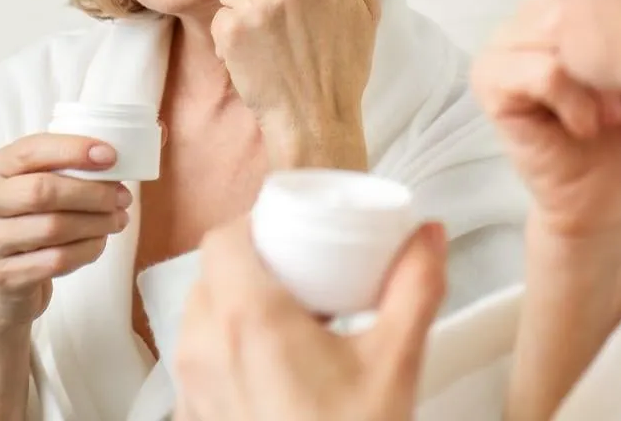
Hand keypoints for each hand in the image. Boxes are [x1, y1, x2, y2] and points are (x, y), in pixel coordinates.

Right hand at [0, 135, 130, 331]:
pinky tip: (99, 243)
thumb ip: (88, 160)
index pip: (32, 150)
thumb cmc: (35, 221)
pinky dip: (87, 250)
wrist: (0, 286)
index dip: (74, 150)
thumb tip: (158, 132)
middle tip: (124, 197)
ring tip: (118, 220)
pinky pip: (56, 260)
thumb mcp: (48, 184)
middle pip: (44, 191)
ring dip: (97, 223)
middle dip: (93, 193)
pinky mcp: (2, 275)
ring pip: (53, 227)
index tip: (112, 156)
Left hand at [175, 218, 446, 420]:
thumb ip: (415, 288)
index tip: (292, 222)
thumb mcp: (396, 362)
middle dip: (257, 258)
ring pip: (200, 314)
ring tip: (292, 309)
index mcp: (249, 322)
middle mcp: (206, 349)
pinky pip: (199, 357)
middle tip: (303, 263)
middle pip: (213, 272)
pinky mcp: (195, 417)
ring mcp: (193, 388)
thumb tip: (427, 237)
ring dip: (239, 299)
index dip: (256, 219)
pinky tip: (274, 359)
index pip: (225, 238)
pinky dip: (229, 341)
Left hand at [212, 0, 394, 168]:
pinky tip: (257, 55)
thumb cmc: (344, 66)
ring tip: (273, 43)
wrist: (316, 120)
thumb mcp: (365, 10)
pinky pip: (224, 12)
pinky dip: (234, 33)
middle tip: (290, 30)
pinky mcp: (233, 26)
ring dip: (247, 9)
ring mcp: (260, 3)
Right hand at [472, 0, 620, 239]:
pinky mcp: (491, 80)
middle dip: (617, 52)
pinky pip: (541, 71)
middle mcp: (536, 12)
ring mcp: (508, 43)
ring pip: (560, 32)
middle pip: (581, 0)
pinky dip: (574, 100)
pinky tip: (586, 126)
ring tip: (613, 115)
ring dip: (598, 81)